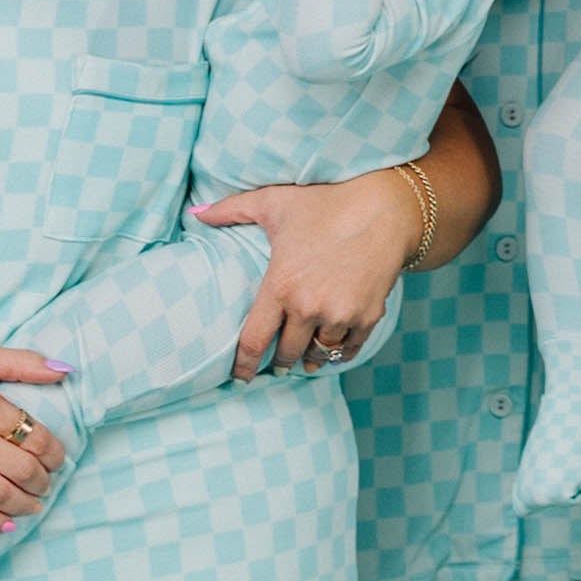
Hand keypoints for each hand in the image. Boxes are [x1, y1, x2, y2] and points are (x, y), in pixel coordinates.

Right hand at [0, 339, 70, 531]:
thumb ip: (22, 364)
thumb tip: (64, 371)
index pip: (36, 438)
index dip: (55, 453)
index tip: (57, 457)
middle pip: (22, 471)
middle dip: (44, 481)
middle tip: (48, 482)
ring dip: (24, 504)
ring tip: (33, 504)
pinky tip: (5, 524)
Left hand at [193, 170, 414, 374]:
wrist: (385, 210)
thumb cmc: (326, 203)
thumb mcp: (274, 202)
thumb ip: (231, 209)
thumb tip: (196, 213)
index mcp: (281, 286)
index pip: (253, 341)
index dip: (243, 365)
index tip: (239, 379)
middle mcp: (309, 307)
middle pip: (286, 353)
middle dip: (279, 363)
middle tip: (276, 367)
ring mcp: (340, 315)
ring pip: (319, 354)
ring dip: (310, 360)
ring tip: (305, 361)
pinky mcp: (368, 316)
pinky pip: (349, 349)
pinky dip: (340, 353)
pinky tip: (334, 352)